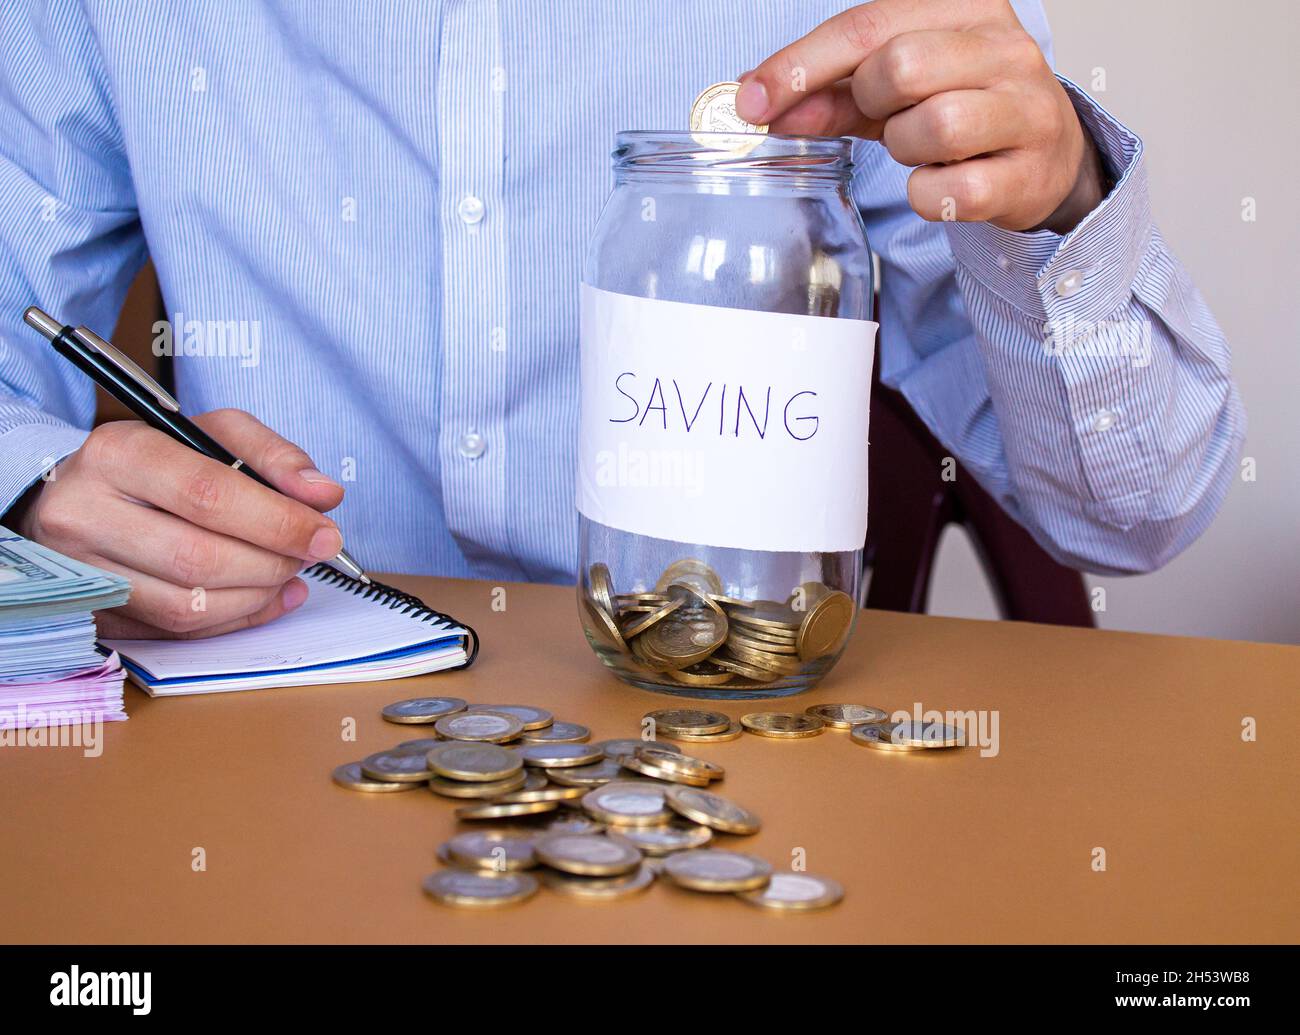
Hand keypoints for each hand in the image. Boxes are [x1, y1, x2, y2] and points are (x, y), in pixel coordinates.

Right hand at [9, 409, 345, 638]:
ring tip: (288, 573)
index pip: (206, 494)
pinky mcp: (93, 614)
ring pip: (187, 606)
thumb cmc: (157, 462)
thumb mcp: (213, 435)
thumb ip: (274, 456)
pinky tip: (266, 597)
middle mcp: (85, 513)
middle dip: (273, 562)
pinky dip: (235, 619)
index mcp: (118, 454)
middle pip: (198, 557)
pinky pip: (176, 632)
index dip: (276, 520)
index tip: (324, 533)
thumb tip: (324, 494)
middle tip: (309, 554)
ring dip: (257, 596)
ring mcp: (81, 572)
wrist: (77, 496)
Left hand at [736, 0, 1106, 232]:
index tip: (751, 101)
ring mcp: (1025, 108)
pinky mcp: (1028, 172)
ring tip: (922, 149)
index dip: (800, 66)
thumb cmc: (963, 110)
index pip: (867, 25)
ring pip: (932, 125)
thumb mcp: (892, 92)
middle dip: (871, 103)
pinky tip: (942, 184)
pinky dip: (927, 195)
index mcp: (965, 8)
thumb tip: (761, 105)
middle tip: (885, 118)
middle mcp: (1005, 47)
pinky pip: (948, 191)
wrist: (1045, 159)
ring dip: (905, 149)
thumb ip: (829, 96)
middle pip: (900, 66)